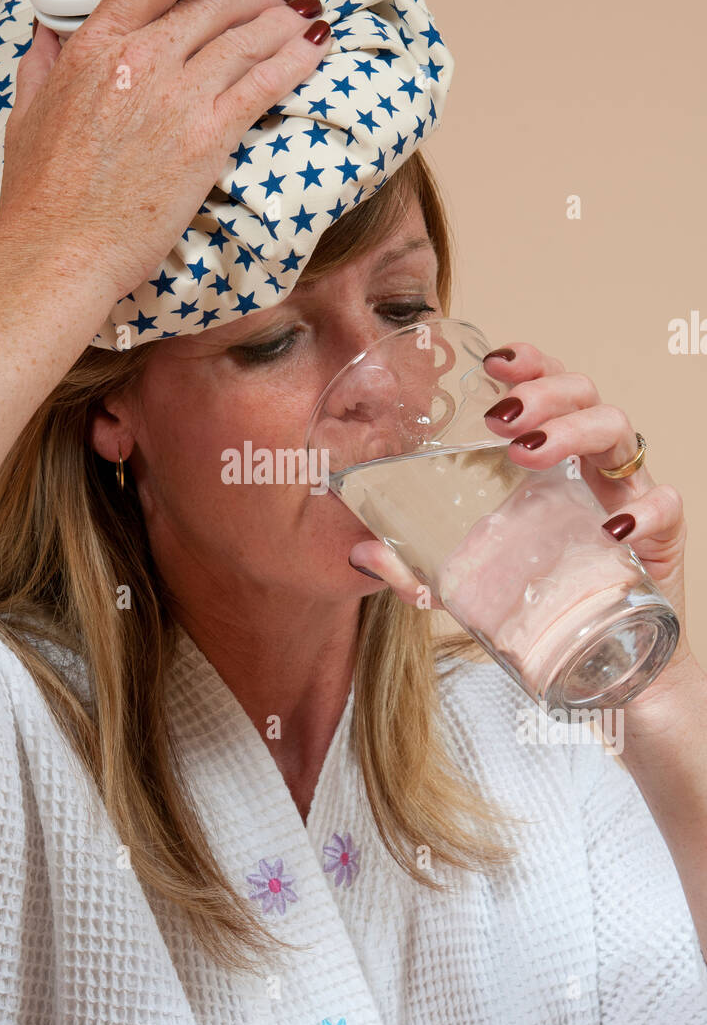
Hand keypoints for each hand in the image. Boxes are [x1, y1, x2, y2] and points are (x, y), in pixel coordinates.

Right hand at [0, 0, 330, 301]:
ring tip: (302, 22)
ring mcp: (178, 96)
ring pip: (247, 37)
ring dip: (282, 24)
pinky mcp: (209, 136)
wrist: (61, 250)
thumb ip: (40, 68)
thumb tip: (46, 38)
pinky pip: (264, 82)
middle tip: (273, 3)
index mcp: (94, 46)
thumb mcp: (25, 116)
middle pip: (214, 3)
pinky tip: (315, 49)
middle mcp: (140, 58)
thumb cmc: (41, 199)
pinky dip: (296, 60)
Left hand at [349, 341, 692, 669]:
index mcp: (552, 459)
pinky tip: (611, 527)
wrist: (599, 664)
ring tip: (527, 453)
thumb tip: (358, 554)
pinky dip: (644, 510)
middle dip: (542, 391)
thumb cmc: (536, 601)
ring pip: (620, 430)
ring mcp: (629, 495)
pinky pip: (666, 507)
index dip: (529, 362)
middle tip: (499, 417)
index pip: (549, 386)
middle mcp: (592, 466)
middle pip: (584, 393)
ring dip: (573, 431)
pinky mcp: (661, 540)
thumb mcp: (466, 581)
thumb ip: (415, 567)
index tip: (493, 360)